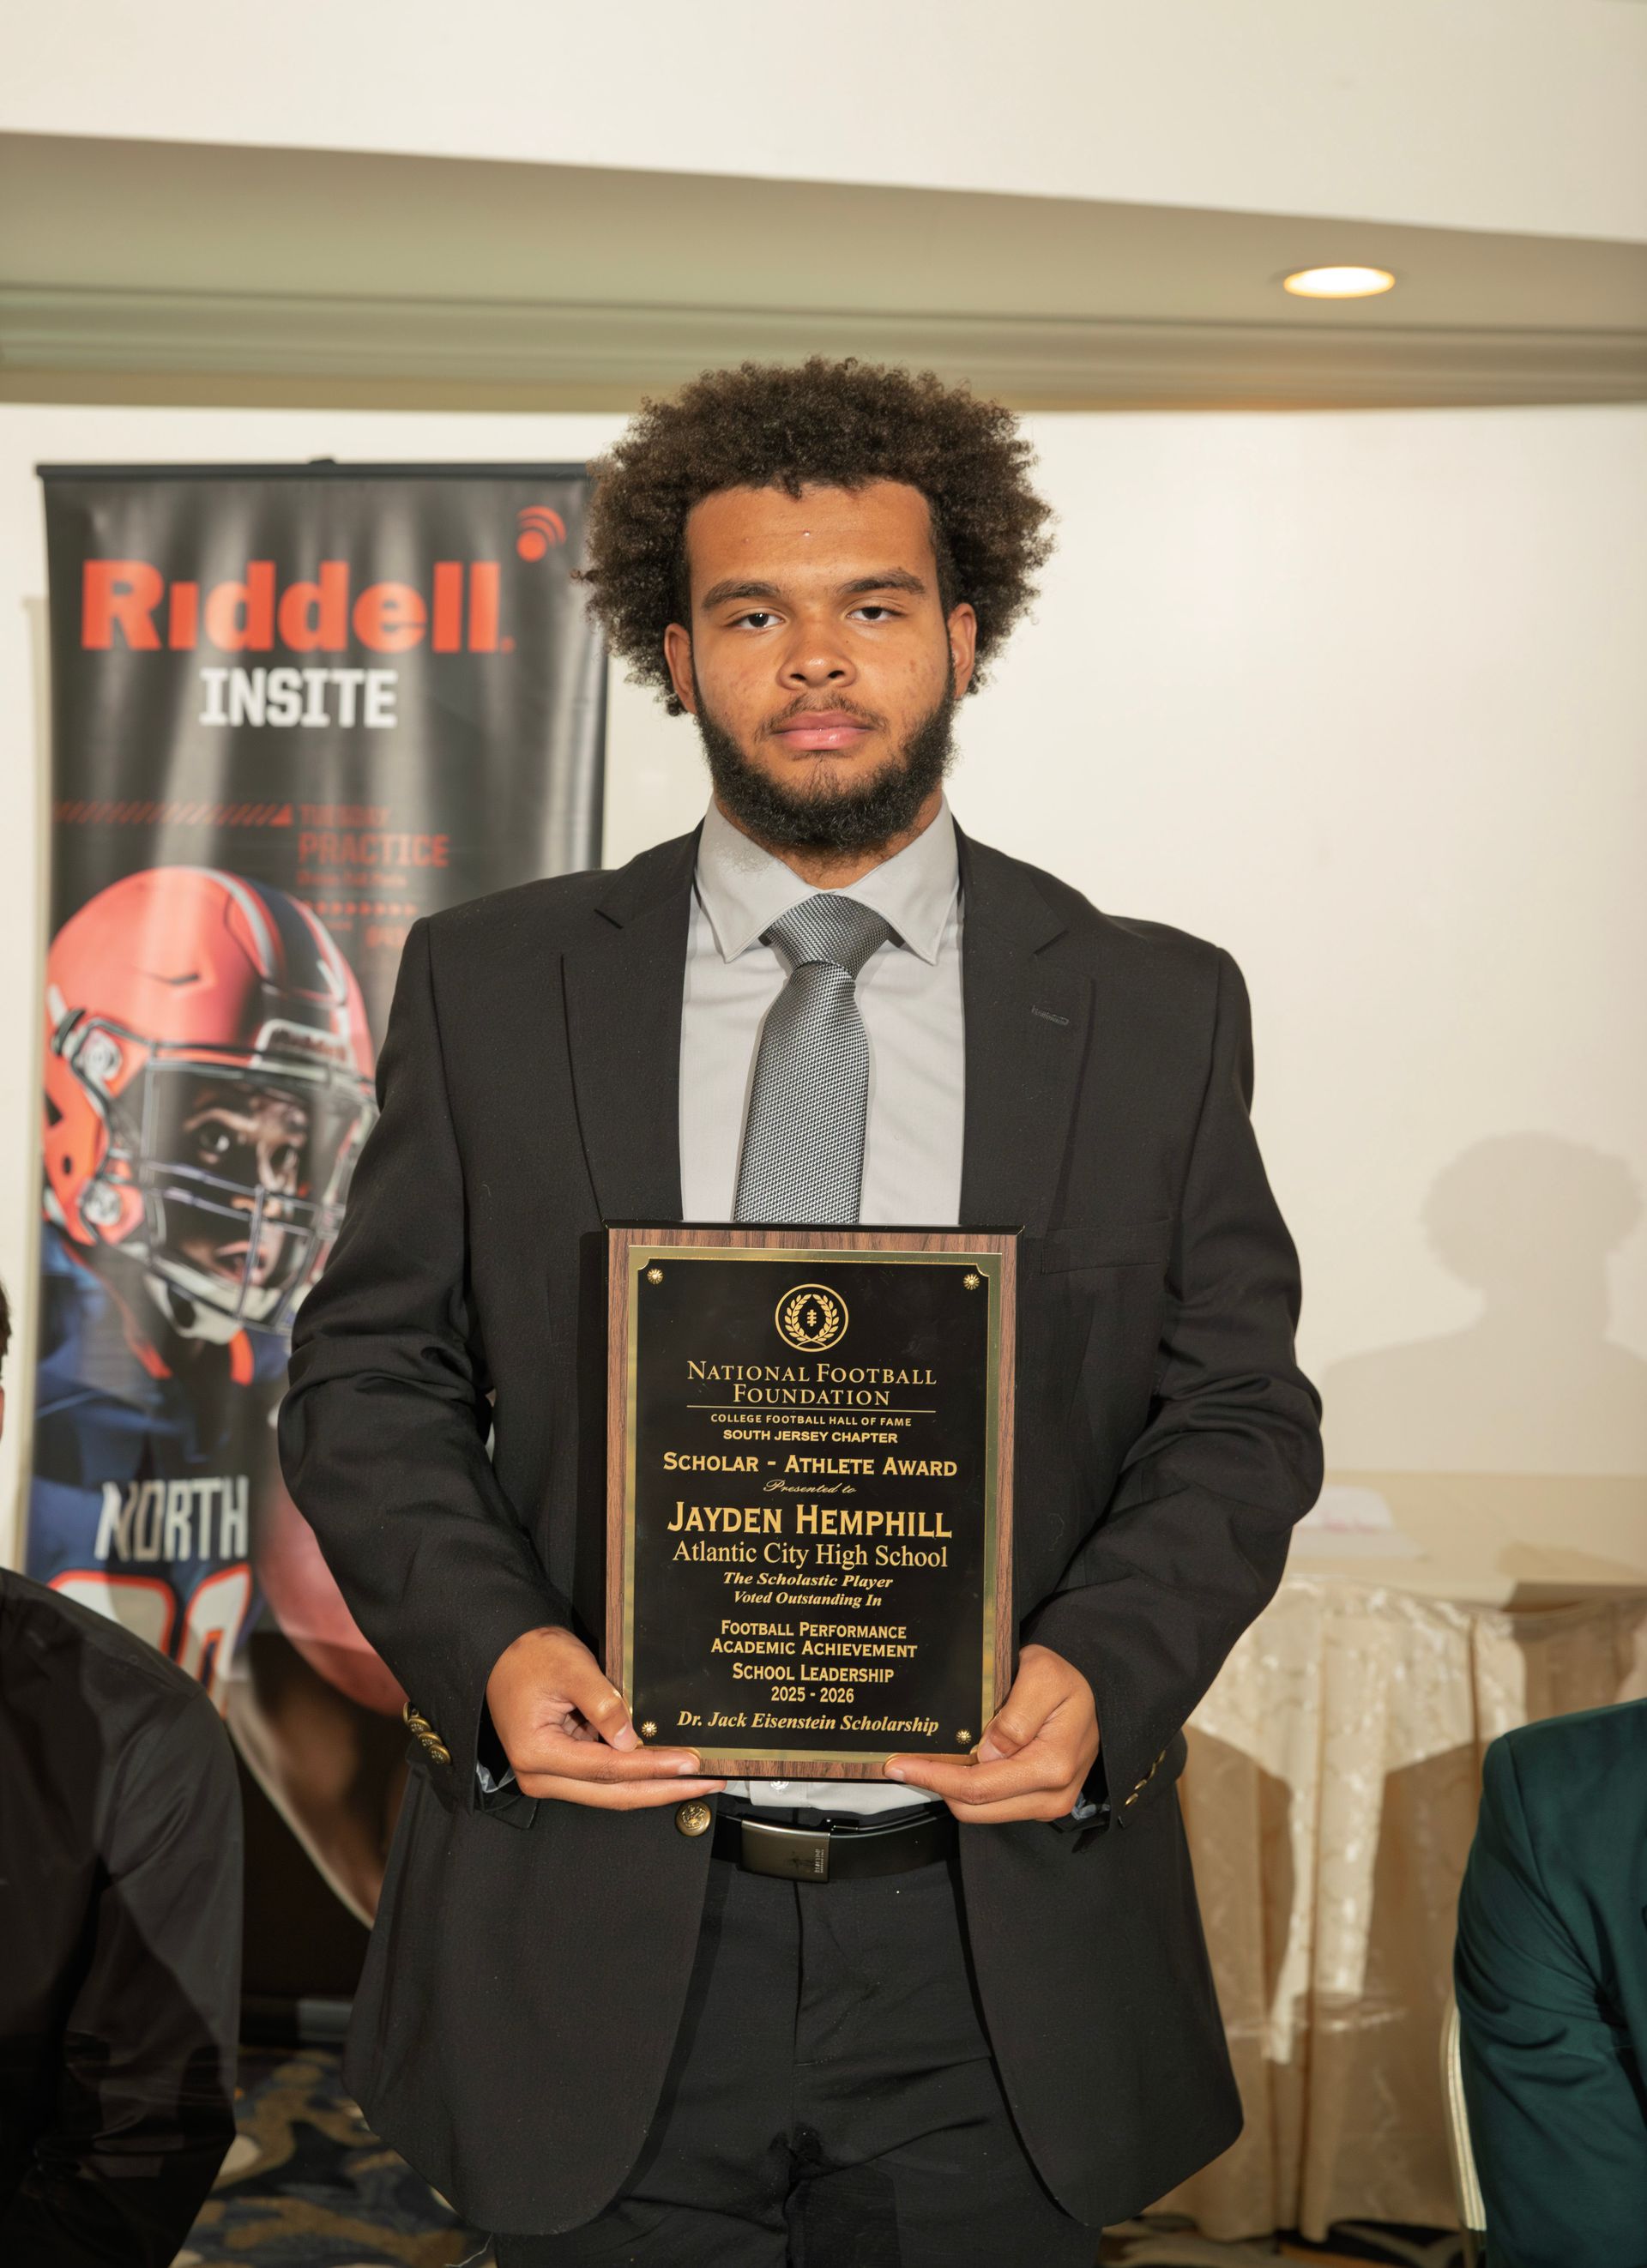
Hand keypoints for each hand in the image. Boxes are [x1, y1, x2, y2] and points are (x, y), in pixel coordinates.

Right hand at [485, 1625, 724, 1809]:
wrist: (503, 1652)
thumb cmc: (530, 1657)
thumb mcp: (572, 1669)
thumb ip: (604, 1705)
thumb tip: (633, 1742)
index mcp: (538, 1754)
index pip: (607, 1769)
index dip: (653, 1767)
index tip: (690, 1764)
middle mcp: (540, 1776)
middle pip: (612, 1794)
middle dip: (663, 1790)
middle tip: (706, 1783)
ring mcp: (550, 1776)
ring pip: (611, 1792)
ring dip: (653, 1785)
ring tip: (695, 1778)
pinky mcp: (562, 1768)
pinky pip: (604, 1778)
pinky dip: (636, 1774)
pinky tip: (667, 1767)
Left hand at [884, 1643, 1098, 1823]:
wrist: (1094, 1692)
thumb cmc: (1065, 1679)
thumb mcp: (1042, 1676)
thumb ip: (1016, 1715)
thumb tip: (987, 1753)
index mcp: (1051, 1767)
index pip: (978, 1787)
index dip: (934, 1777)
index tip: (898, 1765)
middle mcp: (1051, 1796)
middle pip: (975, 1808)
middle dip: (935, 1785)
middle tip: (902, 1763)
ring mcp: (1047, 1804)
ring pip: (981, 1812)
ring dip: (950, 1789)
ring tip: (927, 1760)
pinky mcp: (1041, 1803)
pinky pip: (994, 1805)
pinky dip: (969, 1789)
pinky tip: (955, 1764)